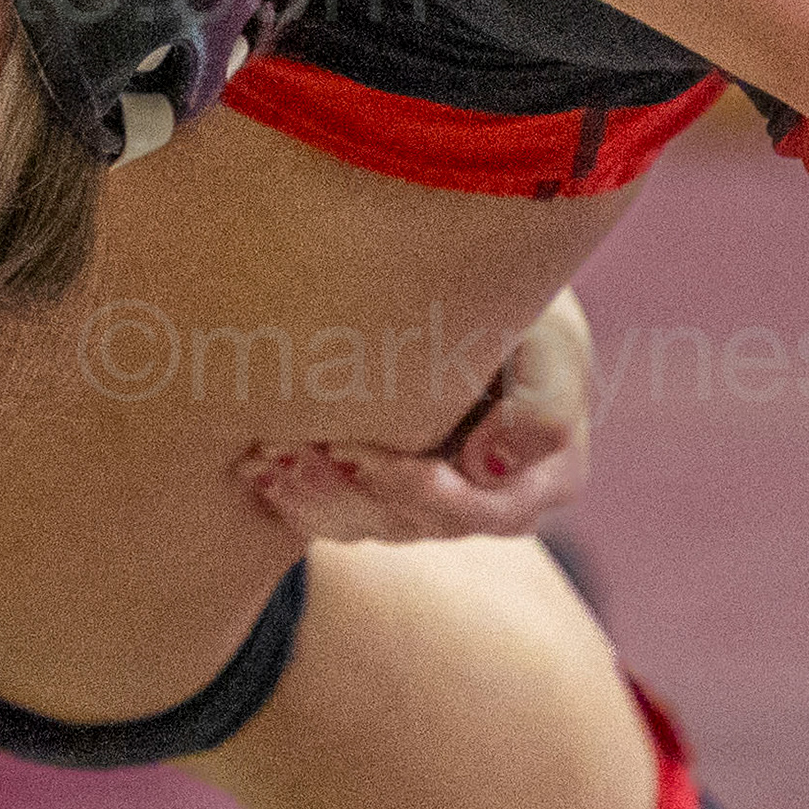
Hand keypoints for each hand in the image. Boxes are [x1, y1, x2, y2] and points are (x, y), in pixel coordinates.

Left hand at [241, 293, 595, 542]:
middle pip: (410, 522)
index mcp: (546, 476)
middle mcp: (490, 503)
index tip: (351, 449)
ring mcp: (436, 505)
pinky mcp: (390, 495)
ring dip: (310, 492)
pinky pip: (342, 517)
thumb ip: (545, 400)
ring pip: (368, 525)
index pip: (476, 507)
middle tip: (285, 450)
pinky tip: (256, 468)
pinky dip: (297, 495)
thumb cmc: (522, 300)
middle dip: (343, 489)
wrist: (477, 283)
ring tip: (262, 452)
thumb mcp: (553, 333)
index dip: (411, 487)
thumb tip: (488, 467)